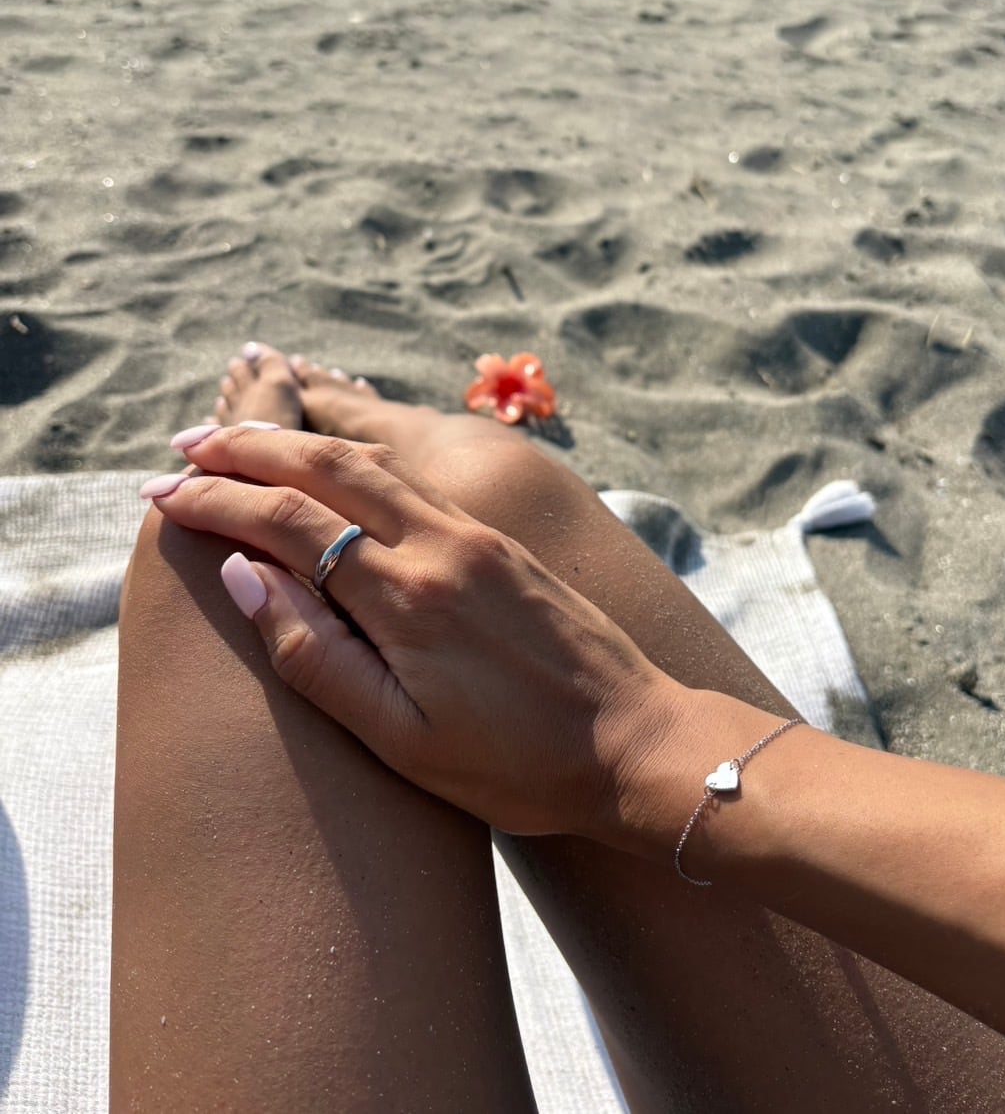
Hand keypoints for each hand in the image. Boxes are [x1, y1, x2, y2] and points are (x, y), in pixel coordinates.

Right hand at [142, 426, 685, 840]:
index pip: (288, 520)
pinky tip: (331, 465)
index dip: (217, 502)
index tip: (162, 499)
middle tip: (183, 449)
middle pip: (327, 465)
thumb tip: (246, 574)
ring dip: (299, 442)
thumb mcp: (401, 740)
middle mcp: (441, 543)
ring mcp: (477, 533)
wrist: (639, 744)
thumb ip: (314, 654)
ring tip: (240, 440)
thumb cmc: (518, 766)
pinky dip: (353, 458)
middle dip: (248, 448)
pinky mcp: (501, 539)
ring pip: (372, 460)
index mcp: (408, 595)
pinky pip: (410, 476)